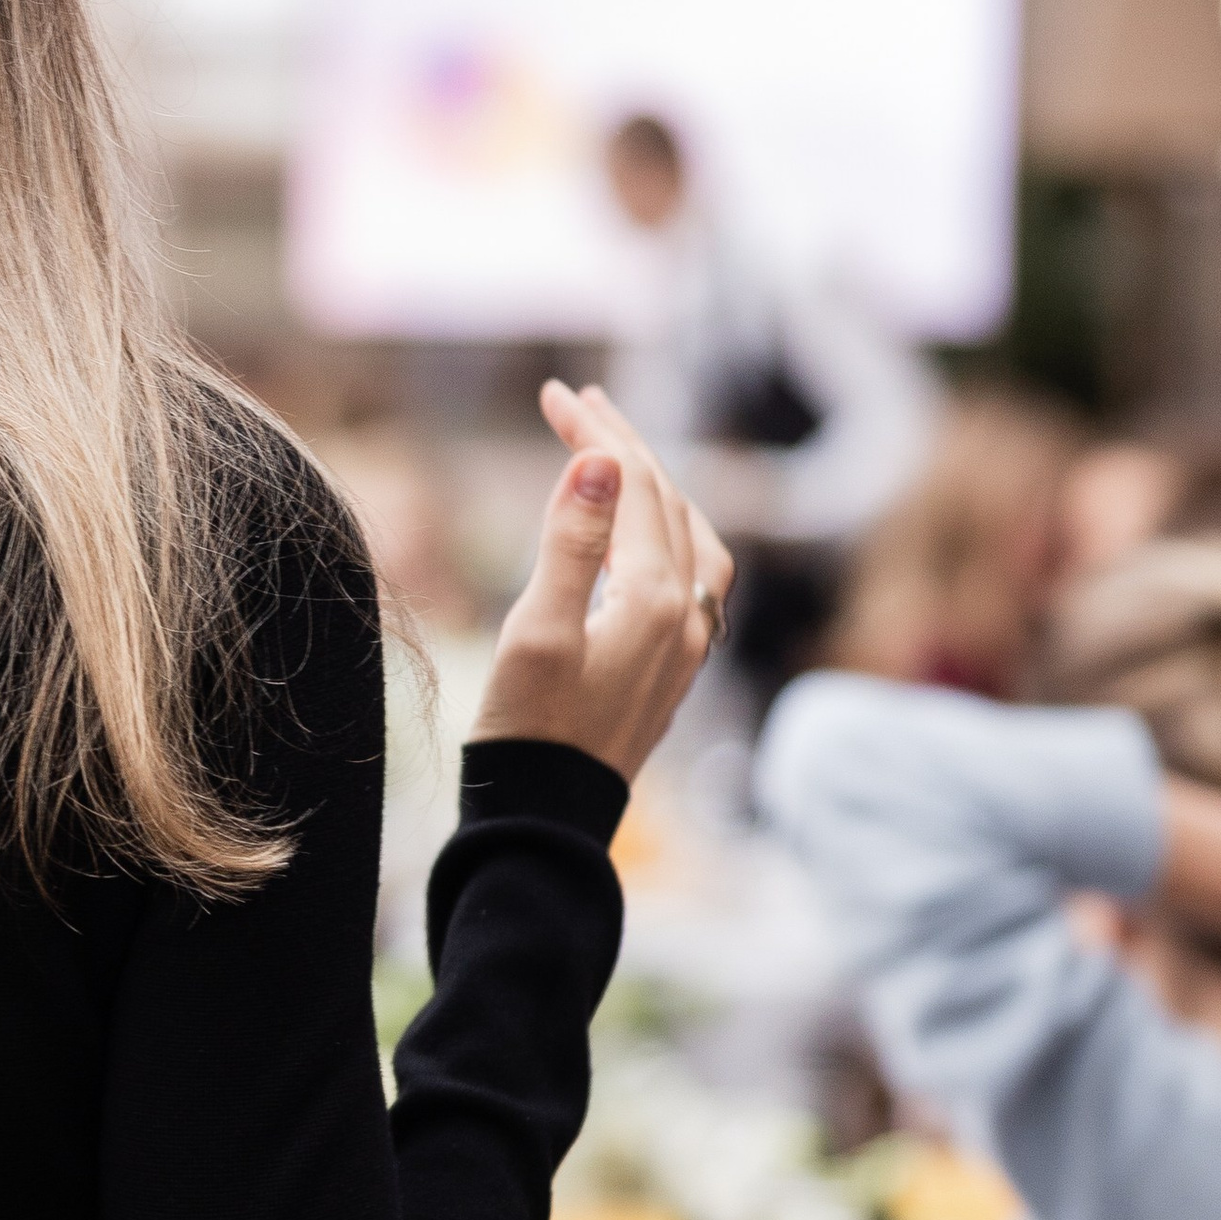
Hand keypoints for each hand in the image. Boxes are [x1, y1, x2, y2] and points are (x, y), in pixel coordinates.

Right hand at [473, 383, 734, 782]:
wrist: (546, 825)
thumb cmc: (529, 734)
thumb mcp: (537, 632)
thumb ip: (573, 542)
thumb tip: (600, 459)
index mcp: (656, 597)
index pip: (633, 485)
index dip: (595, 432)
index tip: (554, 394)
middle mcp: (687, 615)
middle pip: (665, 501)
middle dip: (622, 446)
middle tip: (576, 402)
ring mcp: (687, 644)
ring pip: (687, 535)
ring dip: (652, 485)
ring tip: (616, 454)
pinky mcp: (672, 668)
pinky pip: (691, 575)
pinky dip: (666, 530)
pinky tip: (644, 535)